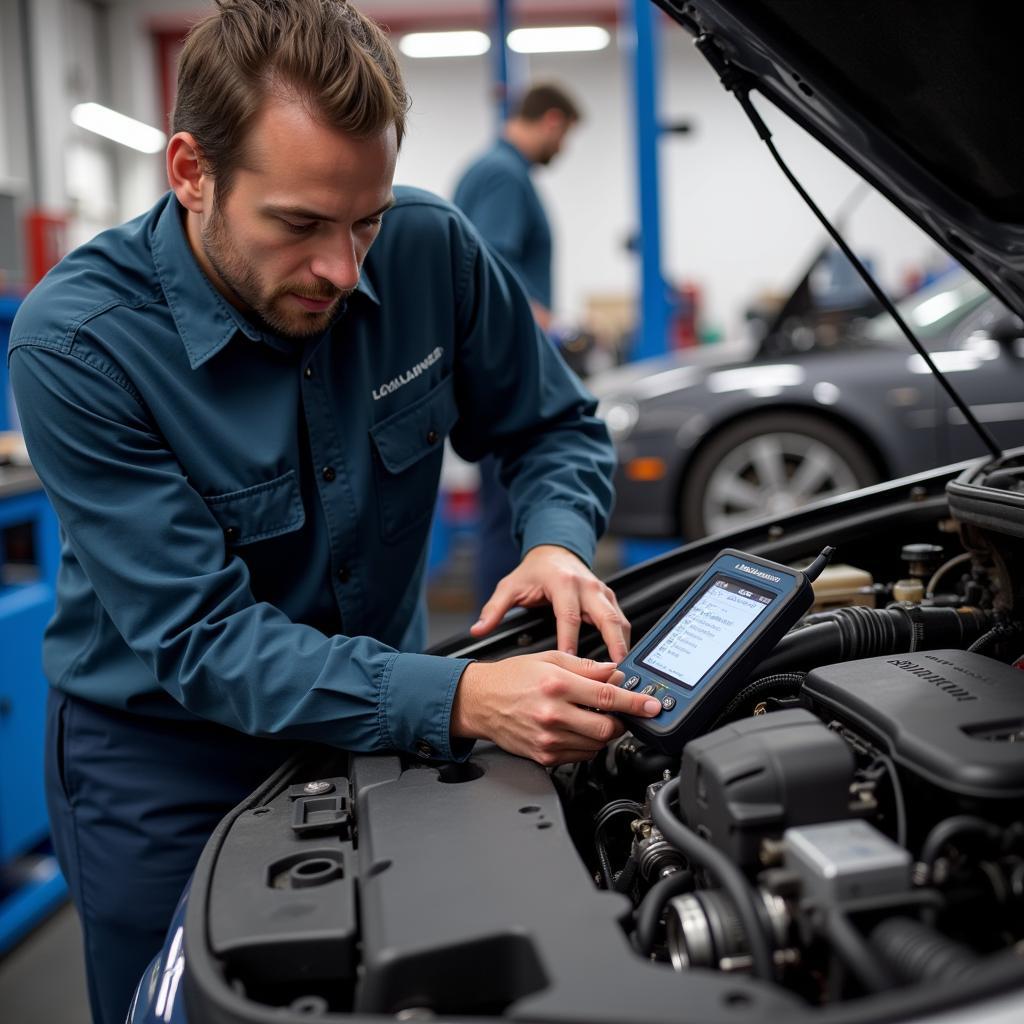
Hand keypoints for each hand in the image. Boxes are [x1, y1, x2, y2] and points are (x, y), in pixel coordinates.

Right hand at [451, 652, 662, 765]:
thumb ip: (586, 666)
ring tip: (589, 718)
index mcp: (557, 685)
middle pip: (607, 729)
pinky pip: (580, 757)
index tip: (652, 706)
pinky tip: (575, 730)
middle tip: (618, 713)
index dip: (635, 703)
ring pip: (596, 746)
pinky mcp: (544, 756)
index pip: (608, 697)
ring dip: (602, 734)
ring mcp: (548, 739)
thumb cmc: (511, 678)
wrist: (479, 701)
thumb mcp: (549, 659)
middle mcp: (553, 714)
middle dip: (620, 722)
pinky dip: (586, 745)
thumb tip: (615, 671)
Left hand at [470, 545, 630, 661]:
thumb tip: (477, 630)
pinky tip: (622, 659)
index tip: (569, 663)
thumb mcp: (509, 586)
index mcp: (562, 584)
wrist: (554, 551)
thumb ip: (494, 609)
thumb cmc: (533, 571)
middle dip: (614, 645)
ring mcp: (602, 592)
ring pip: (619, 620)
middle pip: (607, 618)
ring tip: (622, 671)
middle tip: (614, 671)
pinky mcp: (609, 597)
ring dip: (624, 645)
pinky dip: (624, 640)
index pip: (568, 617)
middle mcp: (586, 586)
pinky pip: (622, 620)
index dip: (569, 642)